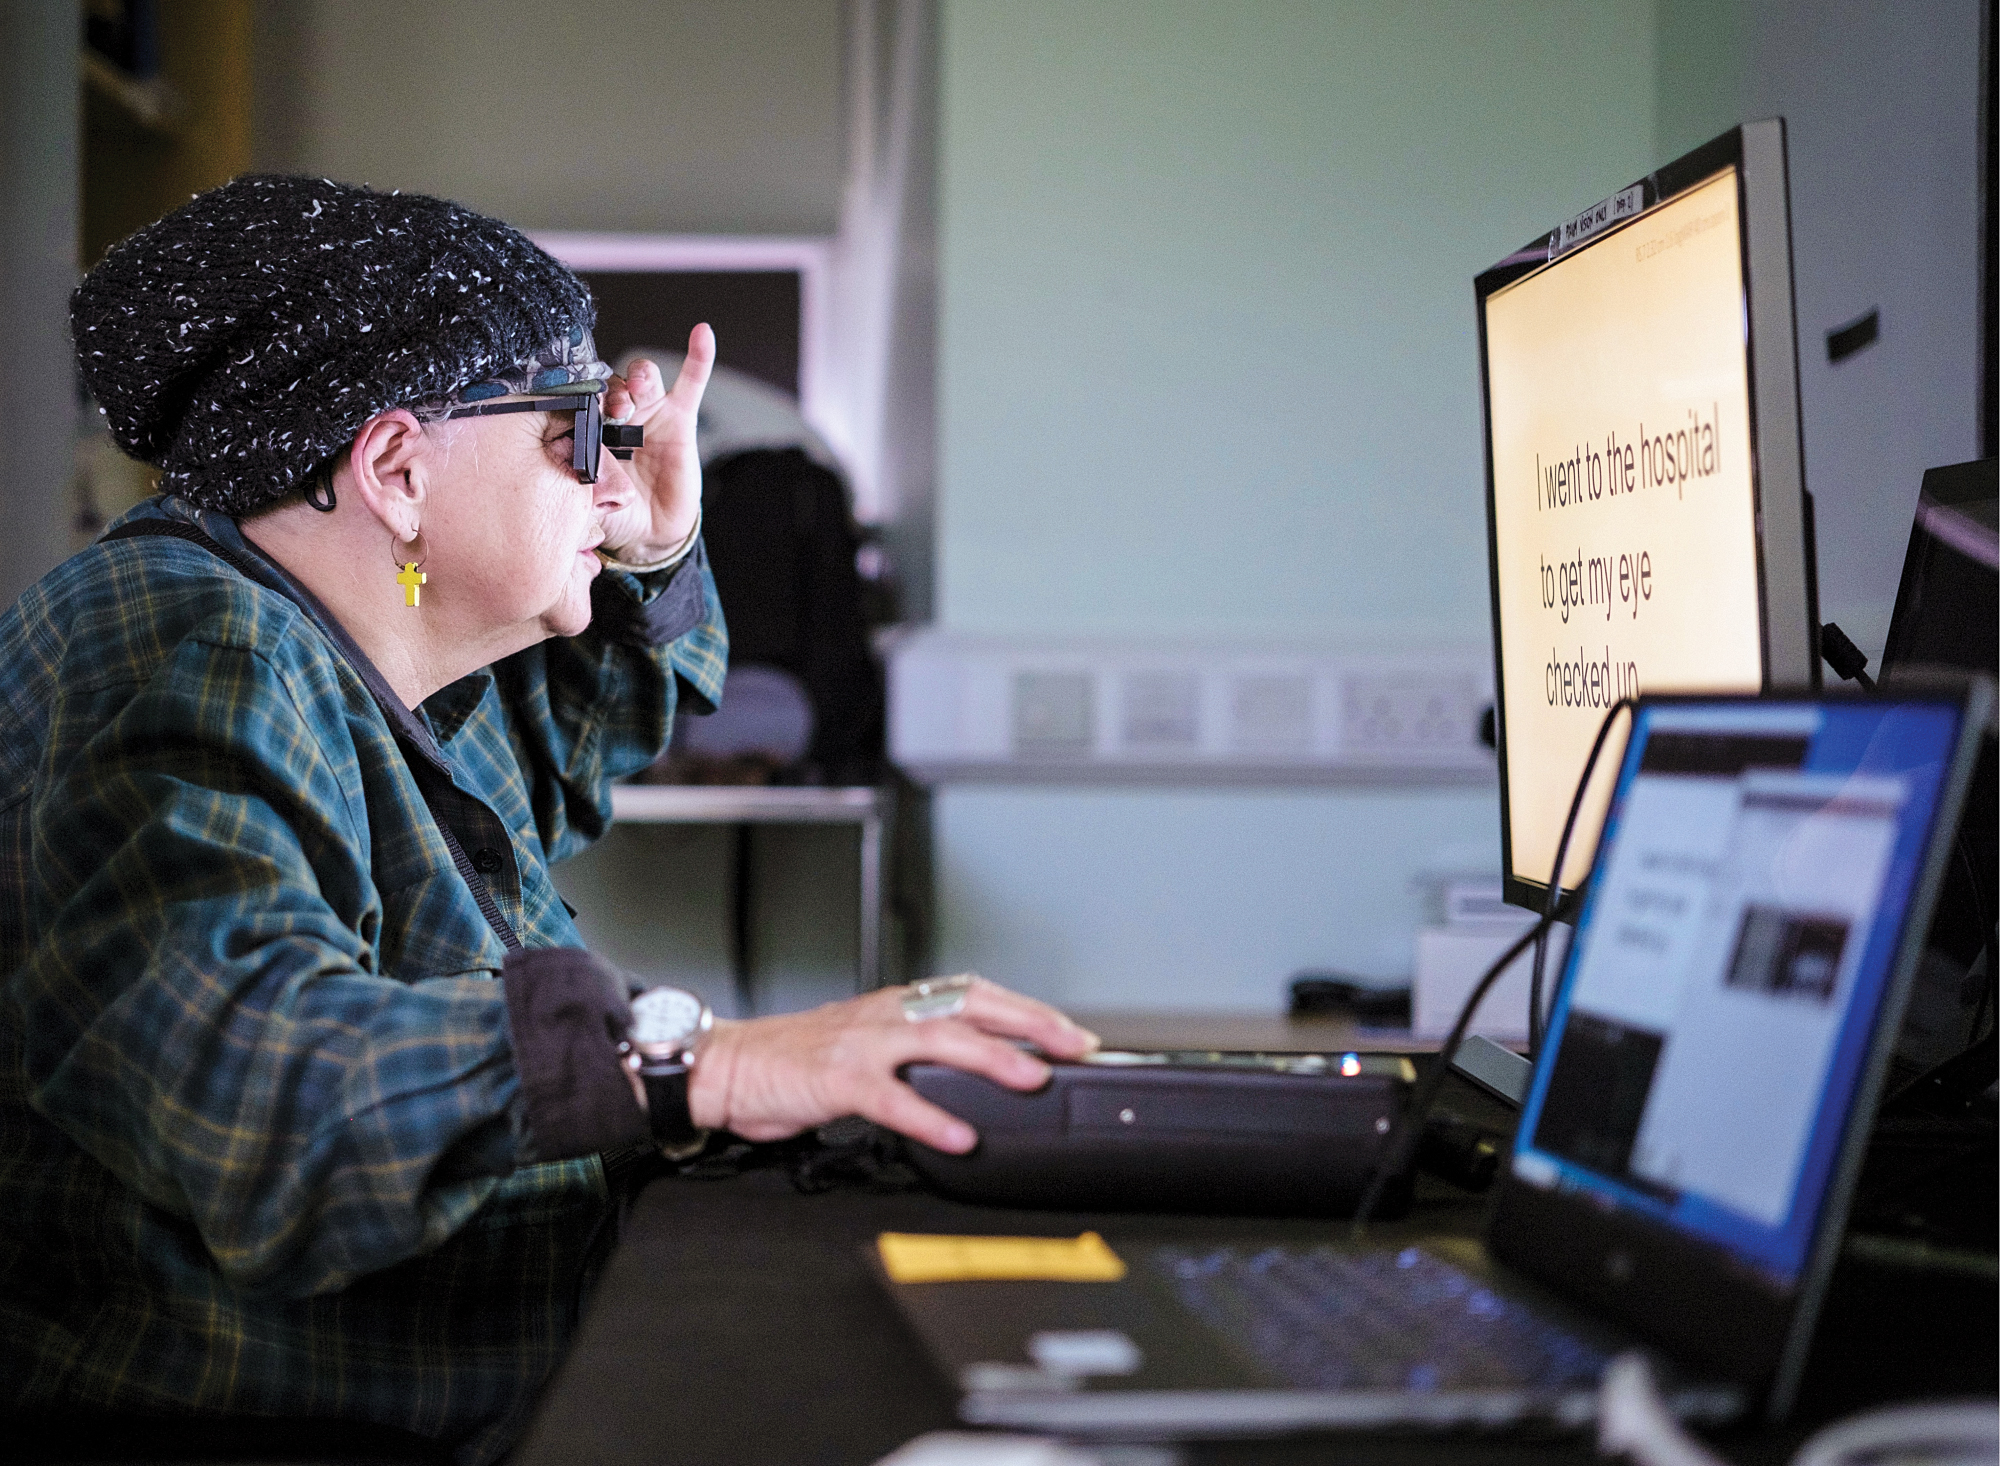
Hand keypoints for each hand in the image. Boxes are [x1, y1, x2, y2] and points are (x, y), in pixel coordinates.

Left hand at [595, 323, 713, 562]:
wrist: (650, 534)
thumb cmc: (615, 513)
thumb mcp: (588, 499)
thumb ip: (580, 479)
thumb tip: (574, 462)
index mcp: (588, 428)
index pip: (581, 399)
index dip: (580, 397)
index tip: (579, 406)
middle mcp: (616, 415)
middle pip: (610, 383)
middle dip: (610, 389)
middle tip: (613, 407)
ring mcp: (649, 413)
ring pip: (642, 378)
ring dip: (639, 377)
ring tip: (637, 388)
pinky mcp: (680, 418)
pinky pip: (691, 382)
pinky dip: (699, 358)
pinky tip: (703, 334)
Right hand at [687, 976, 1099, 1153]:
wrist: (732, 1066)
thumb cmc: (803, 1060)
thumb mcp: (873, 1045)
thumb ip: (922, 1054)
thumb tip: (987, 1073)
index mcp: (901, 1004)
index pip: (979, 995)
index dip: (1030, 1012)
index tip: (1074, 1036)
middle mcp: (890, 1014)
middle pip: (972, 1006)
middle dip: (1029, 1024)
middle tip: (1074, 1047)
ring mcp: (864, 1044)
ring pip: (939, 1040)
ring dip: (991, 1058)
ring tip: (1031, 1080)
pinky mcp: (838, 1079)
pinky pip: (891, 1098)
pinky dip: (929, 1116)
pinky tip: (959, 1135)